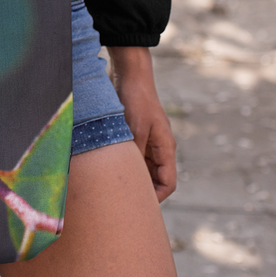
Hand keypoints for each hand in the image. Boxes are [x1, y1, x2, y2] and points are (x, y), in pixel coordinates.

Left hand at [108, 46, 176, 201]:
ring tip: (112, 185)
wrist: (129, 73)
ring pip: (142, 169)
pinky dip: (123, 164)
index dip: (155, 197)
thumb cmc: (136, 99)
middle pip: (155, 179)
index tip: (137, 203)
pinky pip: (132, 156)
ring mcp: (147, 141)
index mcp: (165, 148)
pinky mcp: (135, 134)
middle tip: (121, 198)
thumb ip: (136, 154)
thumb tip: (130, 179)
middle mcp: (158, 147)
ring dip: (130, 176)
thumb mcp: (135, 129)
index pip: (167, 183)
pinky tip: (108, 167)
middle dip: (141, 190)